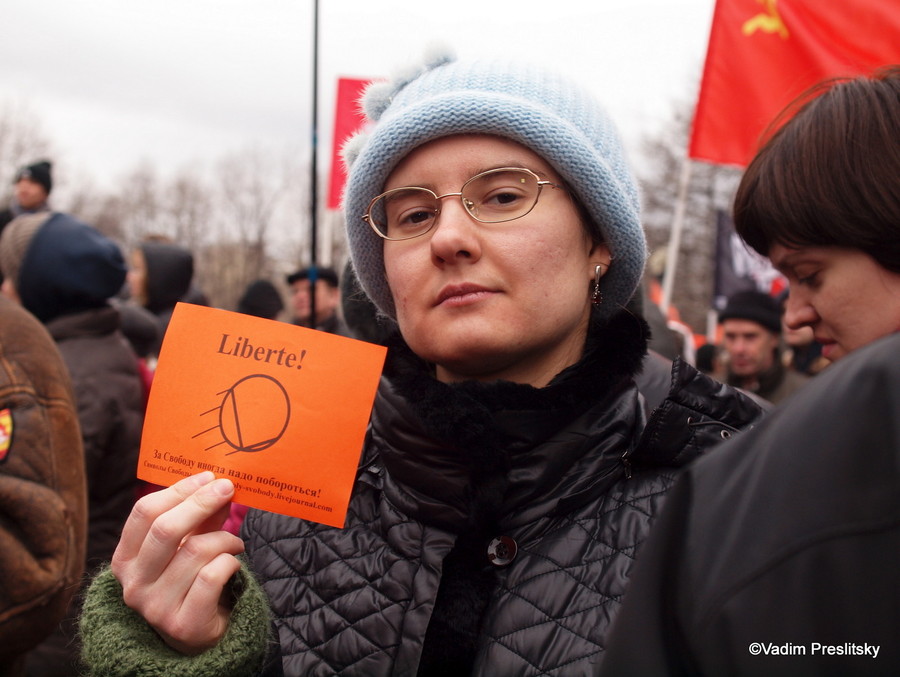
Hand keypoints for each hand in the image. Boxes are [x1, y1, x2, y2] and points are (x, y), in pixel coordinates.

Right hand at [111, 471, 244, 654]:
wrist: (197, 637)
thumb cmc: (190, 582)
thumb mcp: (186, 546)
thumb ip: (199, 518)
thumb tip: (217, 484)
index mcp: (125, 560)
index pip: (144, 513)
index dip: (179, 490)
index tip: (207, 477)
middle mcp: (133, 585)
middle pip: (165, 529)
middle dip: (200, 503)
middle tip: (226, 488)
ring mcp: (155, 607)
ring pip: (195, 551)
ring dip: (224, 538)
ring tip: (234, 542)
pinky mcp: (182, 624)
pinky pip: (212, 576)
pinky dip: (230, 561)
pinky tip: (234, 562)